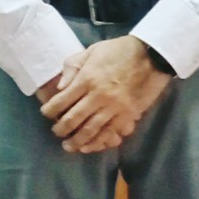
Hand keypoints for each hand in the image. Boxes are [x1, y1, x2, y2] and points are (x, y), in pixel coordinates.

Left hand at [36, 36, 170, 153]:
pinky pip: (110, 133)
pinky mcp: (127, 115)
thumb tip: (59, 87)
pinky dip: (97, 142)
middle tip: (56, 132)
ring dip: (76, 141)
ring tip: (68, 146)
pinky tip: (89, 147)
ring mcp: (114, 107)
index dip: (50, 110)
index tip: (46, 114)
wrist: (151, 55)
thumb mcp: (92, 50)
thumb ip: (73, 66)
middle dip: (61, 129)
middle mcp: (98, 96)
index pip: (61, 100)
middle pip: (73, 119)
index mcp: (87, 78)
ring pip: (90, 130)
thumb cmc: (119, 51)